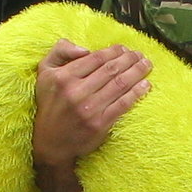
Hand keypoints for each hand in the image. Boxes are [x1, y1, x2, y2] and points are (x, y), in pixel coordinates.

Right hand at [33, 39, 148, 191]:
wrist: (51, 142)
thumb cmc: (50, 103)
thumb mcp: (45, 73)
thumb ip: (60, 51)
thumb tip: (85, 48)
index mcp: (63, 77)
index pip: (95, 58)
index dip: (113, 51)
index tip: (124, 48)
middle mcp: (76, 92)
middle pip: (111, 69)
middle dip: (129, 59)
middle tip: (139, 54)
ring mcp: (89, 109)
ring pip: (119, 84)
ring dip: (137, 72)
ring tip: (146, 64)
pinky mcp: (100, 124)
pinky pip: (123, 104)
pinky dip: (137, 93)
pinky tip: (146, 85)